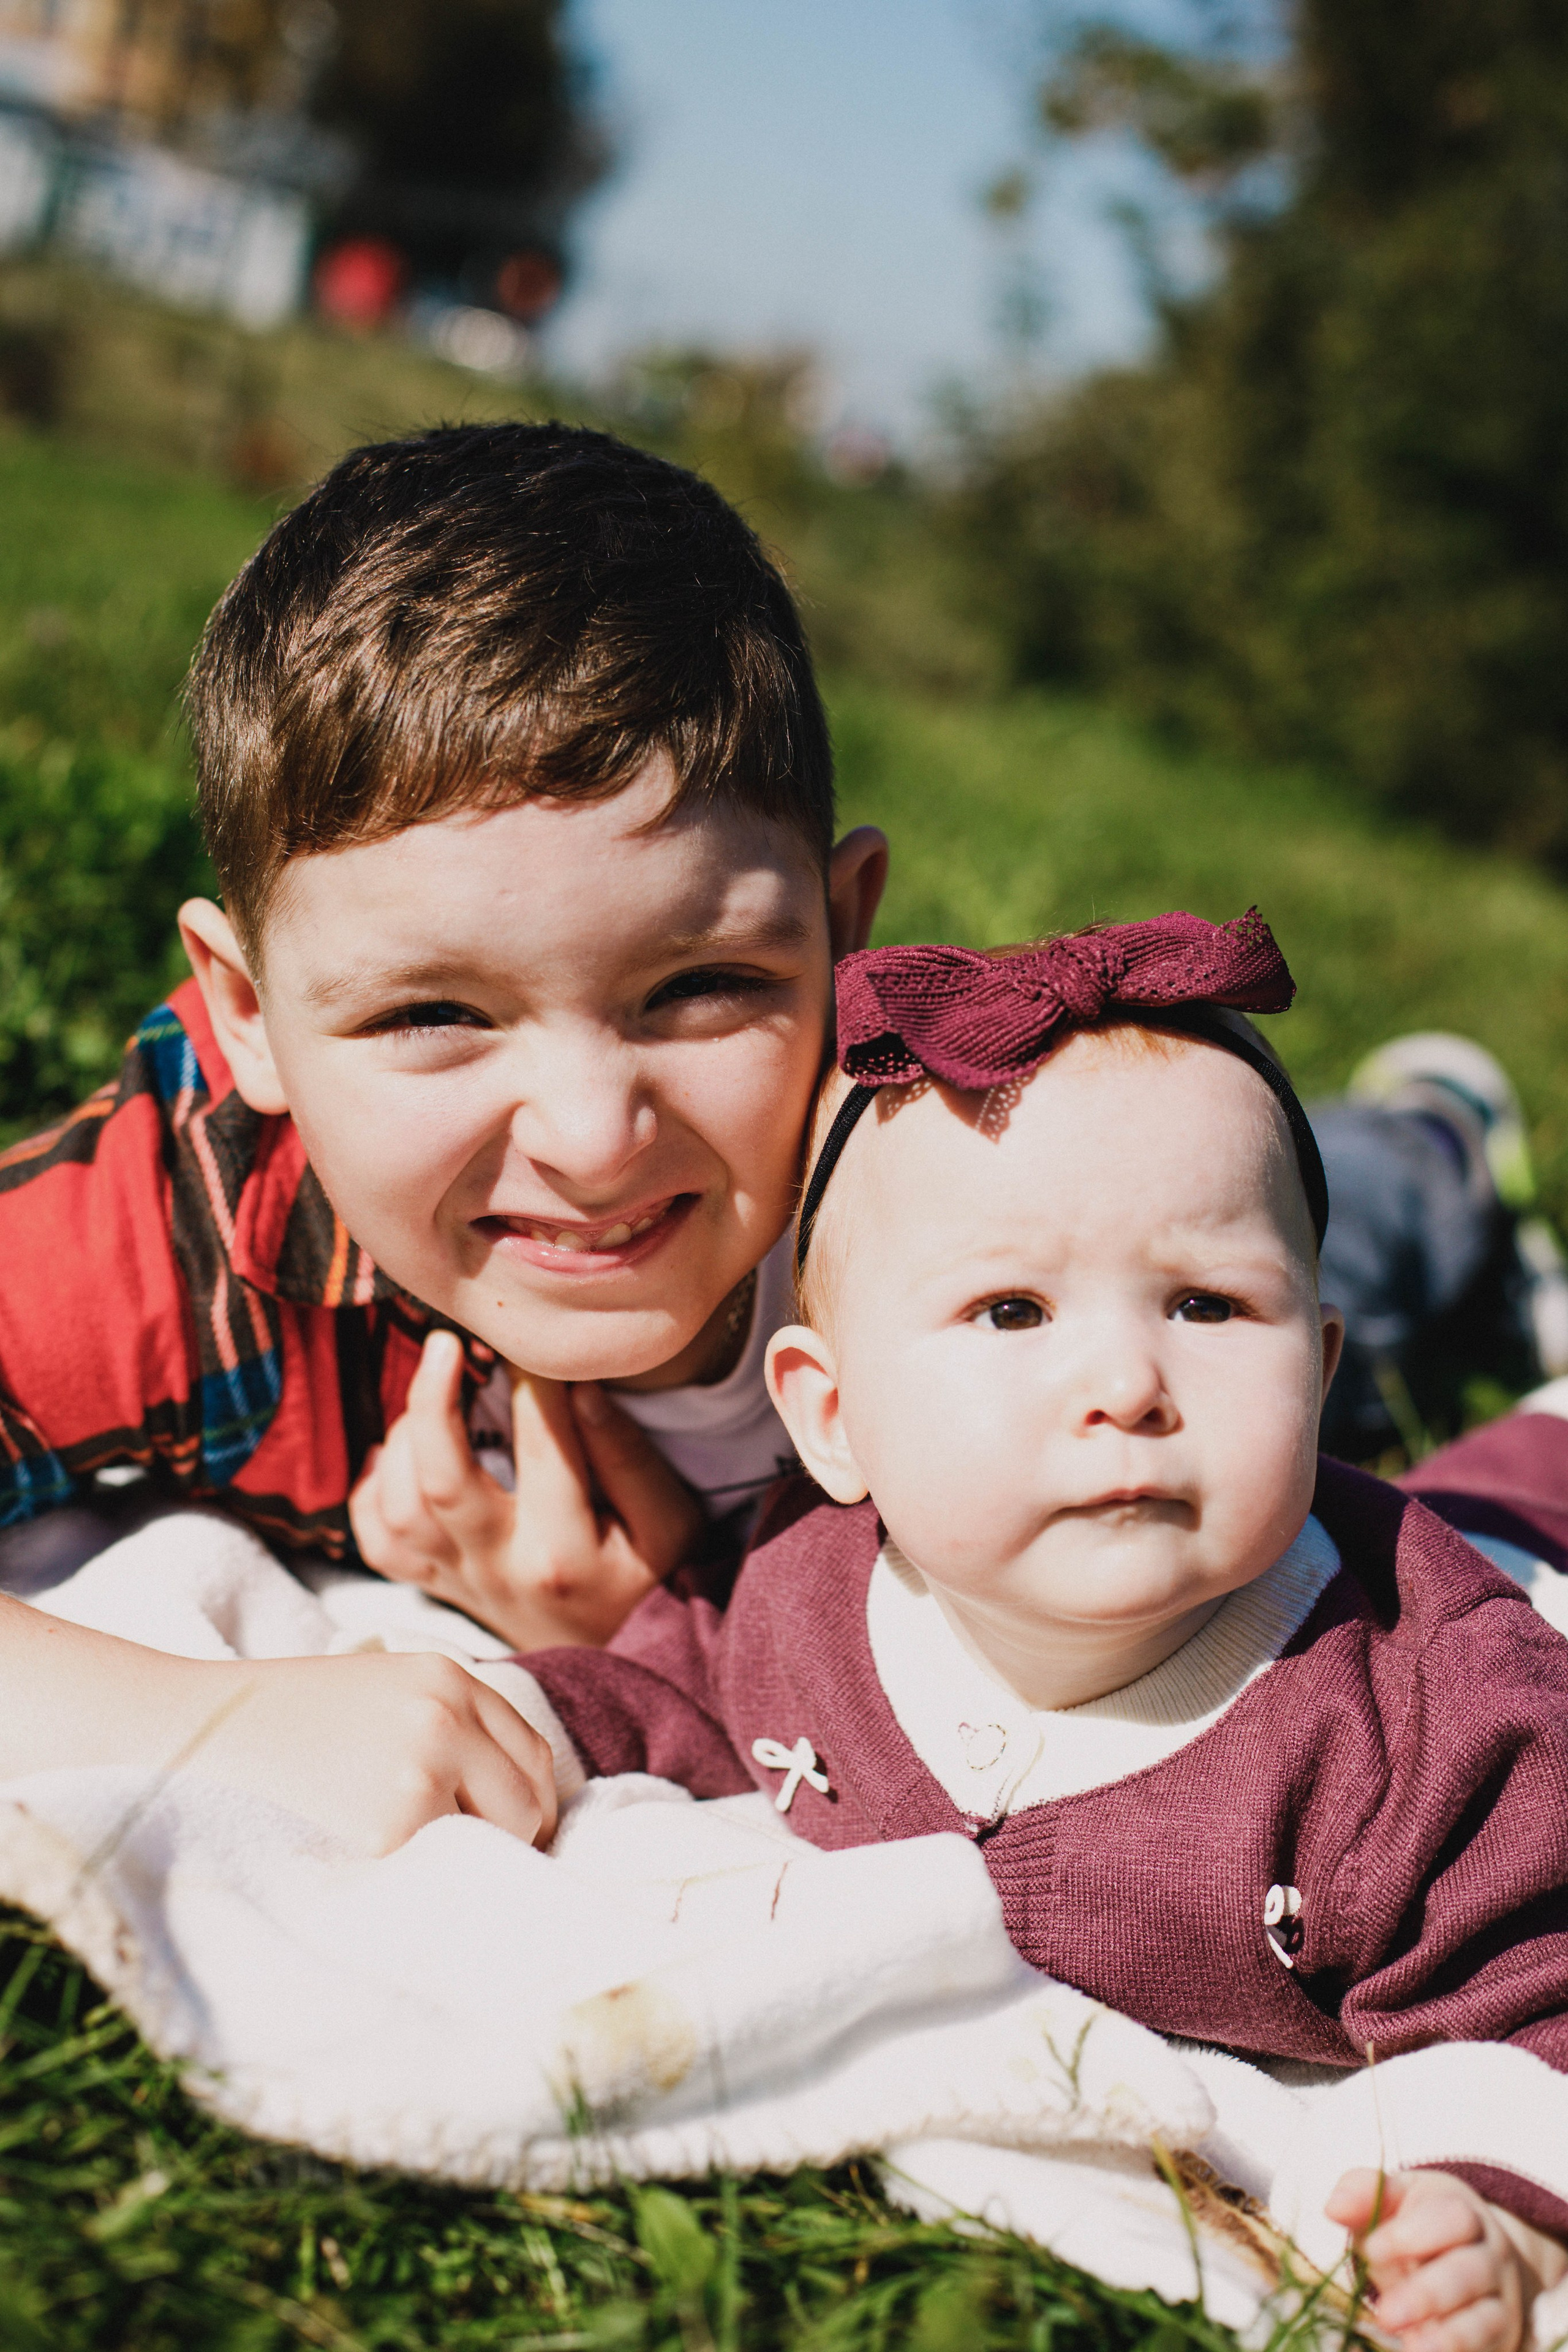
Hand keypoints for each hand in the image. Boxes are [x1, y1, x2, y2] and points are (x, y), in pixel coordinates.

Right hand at [187, 1648, 558, 1854]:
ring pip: (490, 1839)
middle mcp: (448, 1718)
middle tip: (478, 1855)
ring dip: (468, 1853)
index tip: (516, 1828)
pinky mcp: (390, 1826)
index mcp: (452, 1677)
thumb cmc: (302, 1710)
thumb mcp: (393, 1684)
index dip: (533, 1799)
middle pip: (527, 1801)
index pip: (534, 1753)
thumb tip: (520, 1798)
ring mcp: (421, 1771)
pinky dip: (418, 1868)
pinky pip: (434, 1862)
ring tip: (418, 1847)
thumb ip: (458, 1721)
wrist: (216, 1721)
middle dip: (514, 1837)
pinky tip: (378, 1851)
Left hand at [349, 1331, 704, 1649]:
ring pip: (401, 1507)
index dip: (534, 1382)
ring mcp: (462, 1584)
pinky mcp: (440, 1589)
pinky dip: (371, 1494)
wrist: (624, 1672)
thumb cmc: (651, 1584)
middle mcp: (501, 1570)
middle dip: (434, 1401)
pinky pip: (380, 1544)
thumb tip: (580, 1389)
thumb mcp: (668, 1525)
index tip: (531, 1341)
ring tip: (434, 1395)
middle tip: (446, 1343)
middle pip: (441, 1482)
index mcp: (563, 1554)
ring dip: (404, 1440)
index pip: (541, 1447)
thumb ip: (627, 1458)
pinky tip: (393, 1454)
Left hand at [1327, 2168, 1566, 2351]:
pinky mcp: (1497, 2340)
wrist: (1471, 2263)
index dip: (1414, 2235)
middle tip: (1388, 2315)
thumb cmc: (1417, 2227)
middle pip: (1468, 2273)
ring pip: (1484, 2319)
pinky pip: (1485, 2350)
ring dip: (1451, 2338)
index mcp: (1461, 2213)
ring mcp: (1497, 2302)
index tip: (1372, 2250)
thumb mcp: (1394, 2201)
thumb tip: (1334, 2207)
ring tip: (1414, 2350)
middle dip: (1428, 2295)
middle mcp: (1488, 2257)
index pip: (1451, 2218)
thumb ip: (1364, 2194)